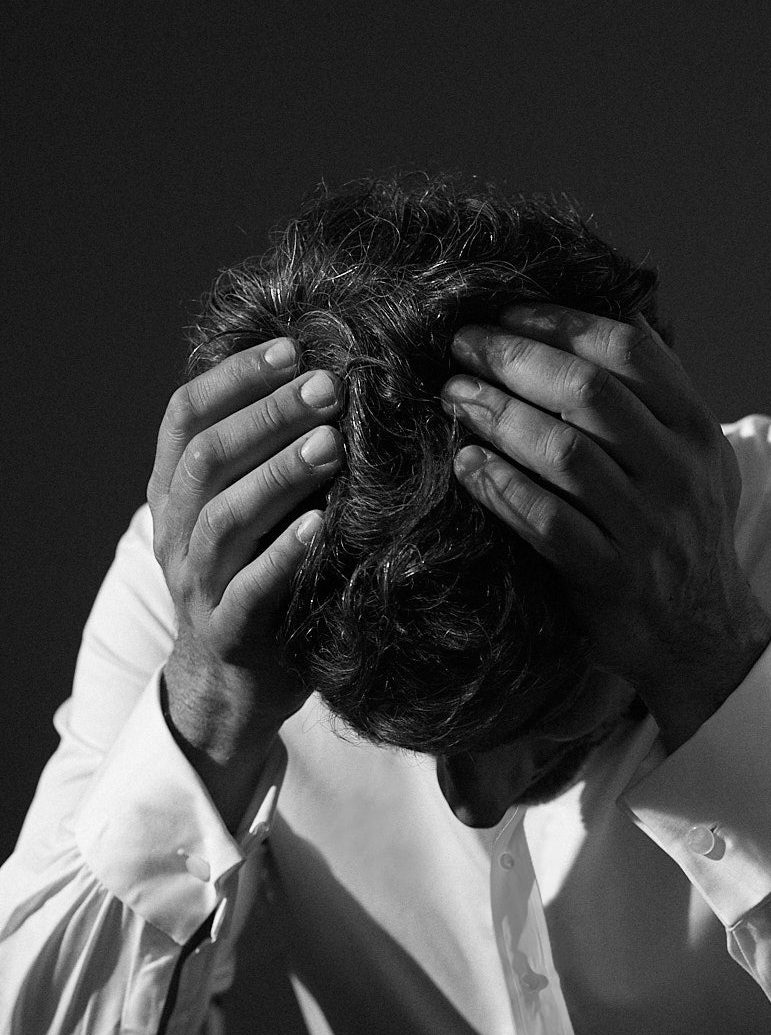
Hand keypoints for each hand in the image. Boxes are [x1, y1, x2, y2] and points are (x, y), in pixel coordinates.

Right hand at [147, 339, 342, 822]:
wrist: (232, 686)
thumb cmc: (257, 582)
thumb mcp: (250, 515)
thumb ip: (268, 460)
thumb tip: (331, 382)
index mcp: (174, 492)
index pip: (186, 415)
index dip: (235, 377)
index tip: (290, 348)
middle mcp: (176, 532)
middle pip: (208, 457)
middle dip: (267, 414)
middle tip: (326, 385)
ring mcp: (197, 585)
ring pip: (224, 518)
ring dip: (278, 474)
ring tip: (330, 444)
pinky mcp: (229, 633)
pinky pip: (251, 590)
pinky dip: (283, 555)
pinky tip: (319, 527)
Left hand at [441, 307, 770, 749]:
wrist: (705, 637)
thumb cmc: (683, 533)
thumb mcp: (696, 457)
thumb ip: (662, 392)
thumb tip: (618, 311)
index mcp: (697, 431)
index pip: (630, 351)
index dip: (562, 322)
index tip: (505, 312)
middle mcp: (678, 473)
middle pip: (591, 393)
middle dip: (516, 359)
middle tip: (461, 345)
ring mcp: (648, 528)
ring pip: (566, 453)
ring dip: (500, 416)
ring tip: (455, 396)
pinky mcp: (614, 579)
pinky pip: (548, 523)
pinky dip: (501, 487)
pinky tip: (466, 464)